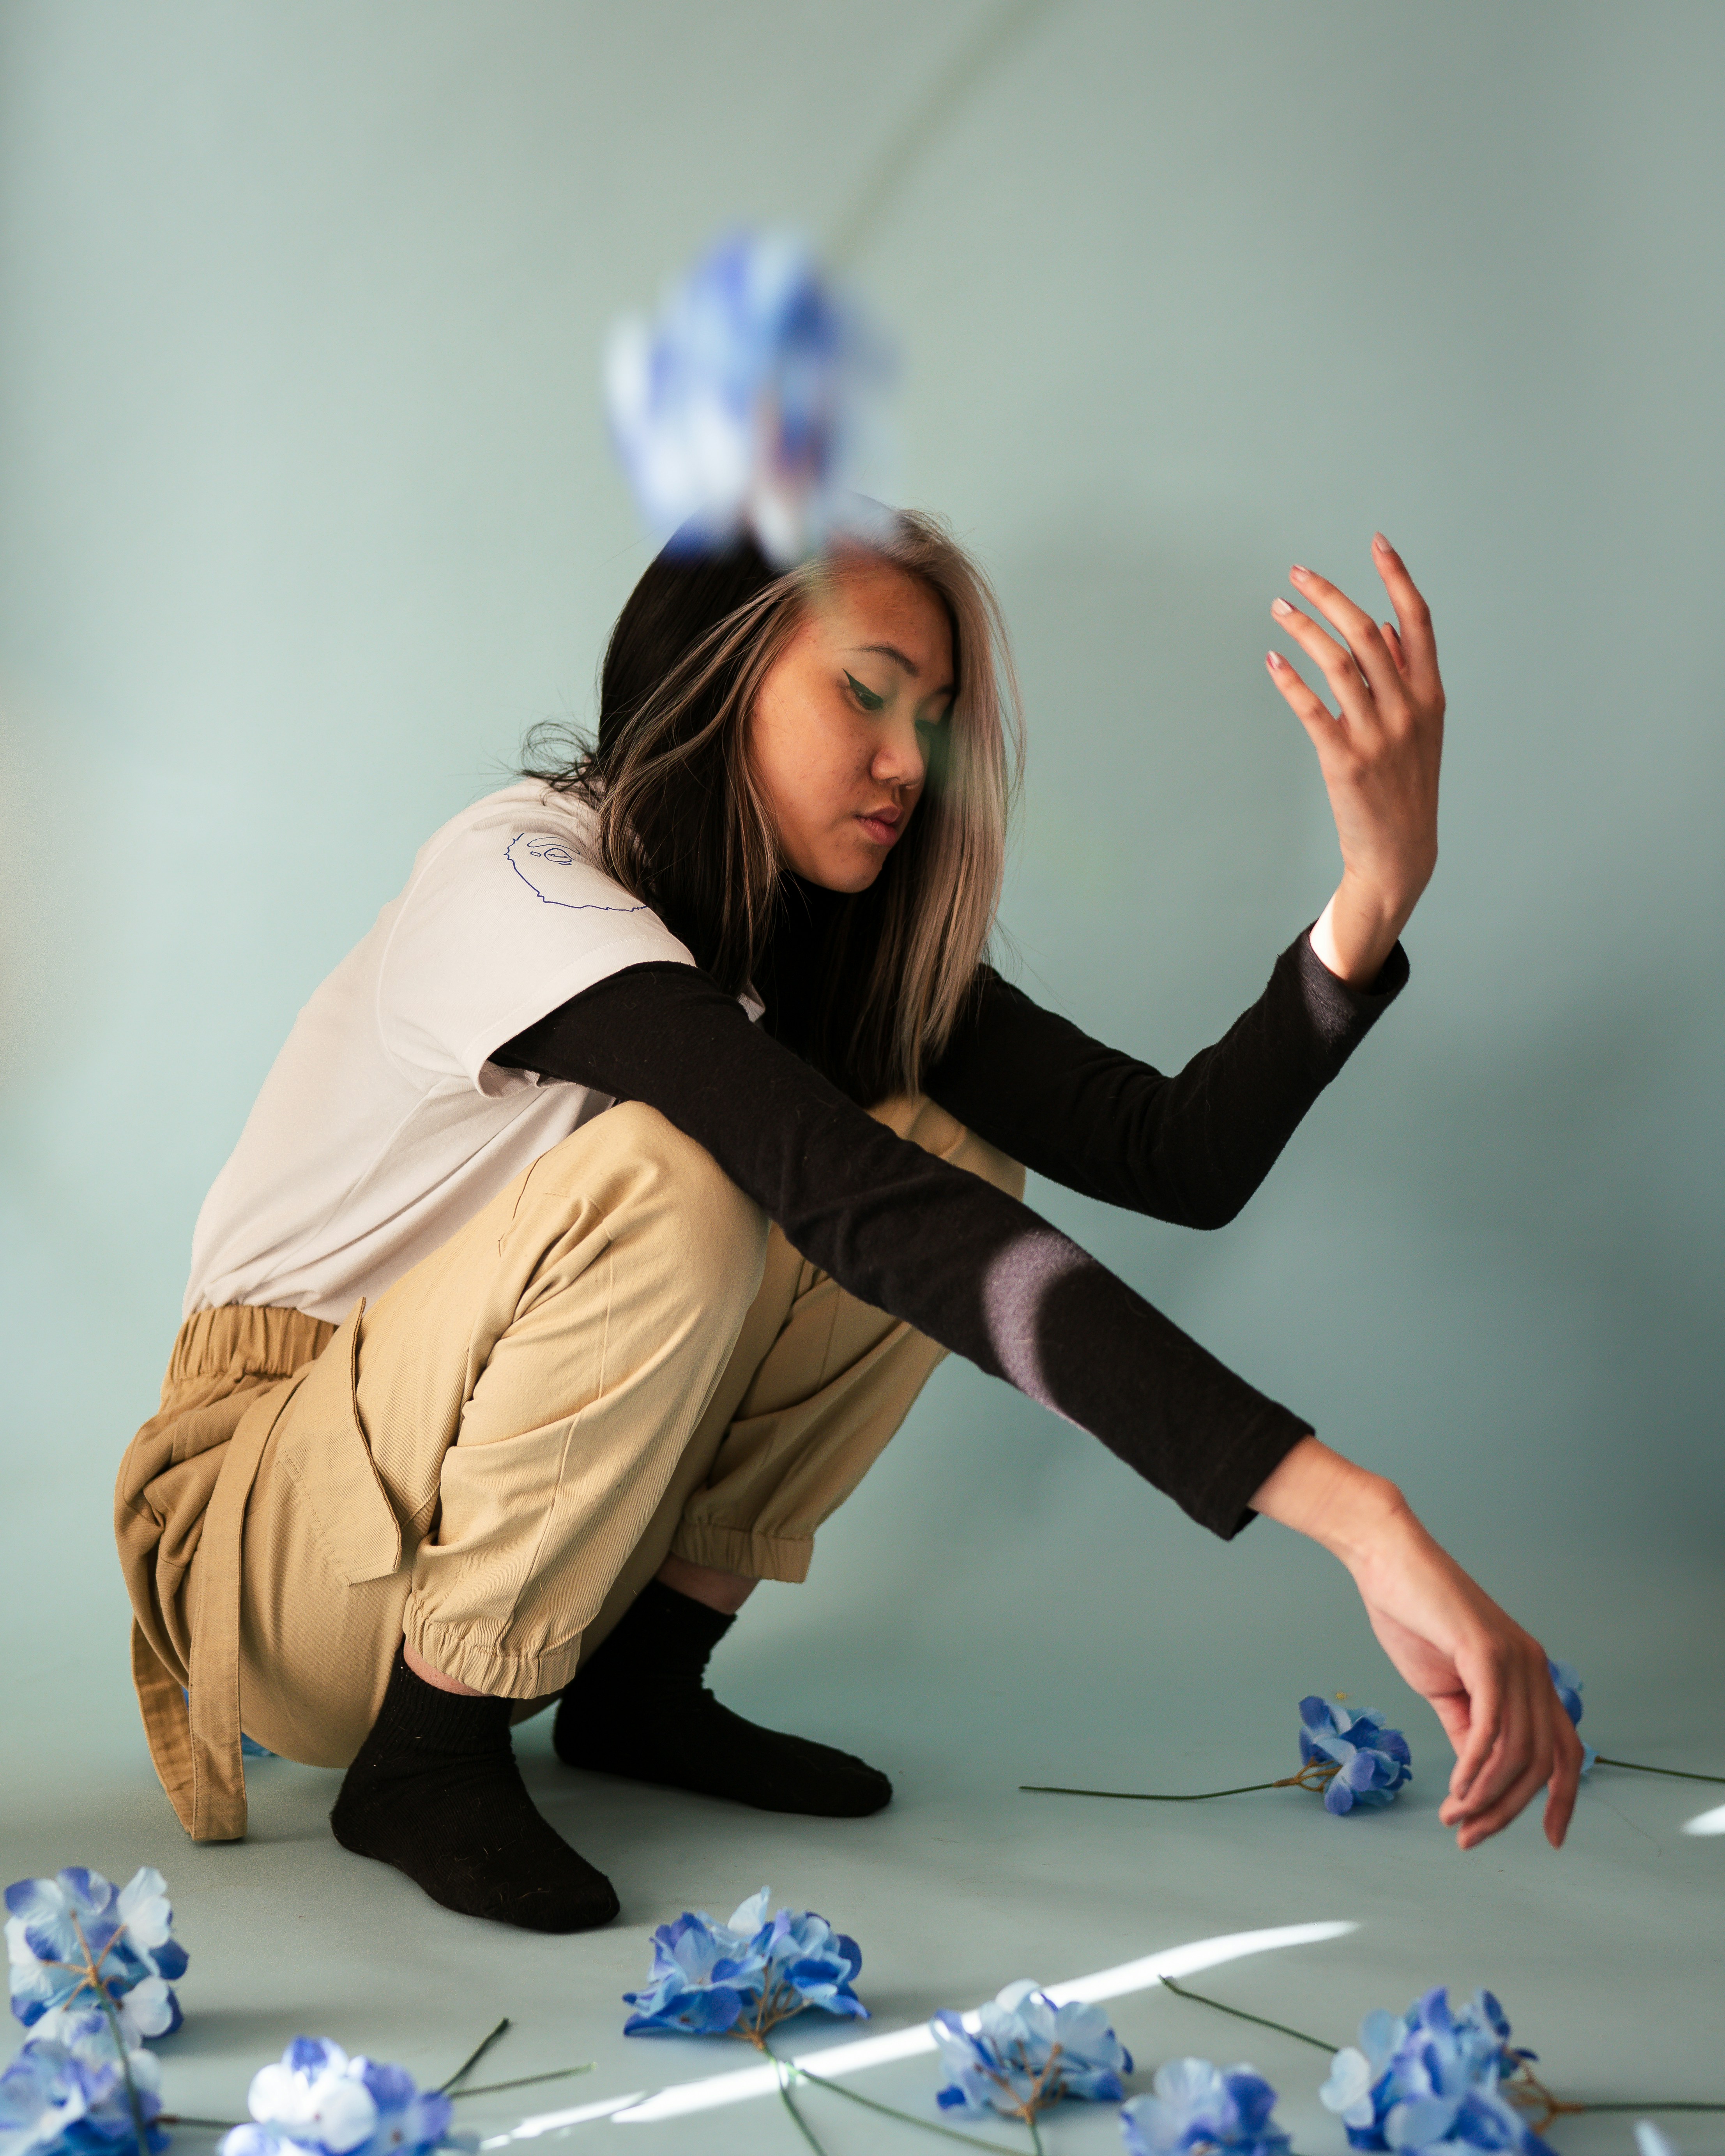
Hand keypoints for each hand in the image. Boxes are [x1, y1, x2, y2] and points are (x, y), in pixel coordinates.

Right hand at [1252, 1438, 1583, 1849]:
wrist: (1387, 1560)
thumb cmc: (1413, 1616)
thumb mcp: (1445, 1686)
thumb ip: (1467, 1727)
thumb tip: (1479, 1778)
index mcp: (1531, 1675)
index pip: (1565, 1750)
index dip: (1563, 1799)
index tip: (1549, 1838)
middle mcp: (1534, 1669)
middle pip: (1542, 1762)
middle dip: (1509, 1810)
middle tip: (1469, 1838)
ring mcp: (1515, 1659)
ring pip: (1519, 1751)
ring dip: (1486, 1798)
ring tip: (1455, 1821)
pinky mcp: (1486, 1652)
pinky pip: (1492, 1726)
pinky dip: (1476, 1767)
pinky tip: (1456, 1791)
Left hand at [1266, 535, 1444, 985]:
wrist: (1401, 851)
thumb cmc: (1408, 783)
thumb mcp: (1421, 727)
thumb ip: (1407, 675)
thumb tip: (1389, 626)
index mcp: (1432, 695)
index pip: (1419, 621)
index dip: (1397, 576)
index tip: (1377, 541)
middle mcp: (1409, 709)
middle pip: (1368, 631)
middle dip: (1330, 595)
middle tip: (1297, 574)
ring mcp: (1378, 735)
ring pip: (1337, 662)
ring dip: (1303, 628)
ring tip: (1279, 609)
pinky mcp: (1344, 761)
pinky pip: (1311, 708)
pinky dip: (1289, 679)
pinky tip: (1272, 660)